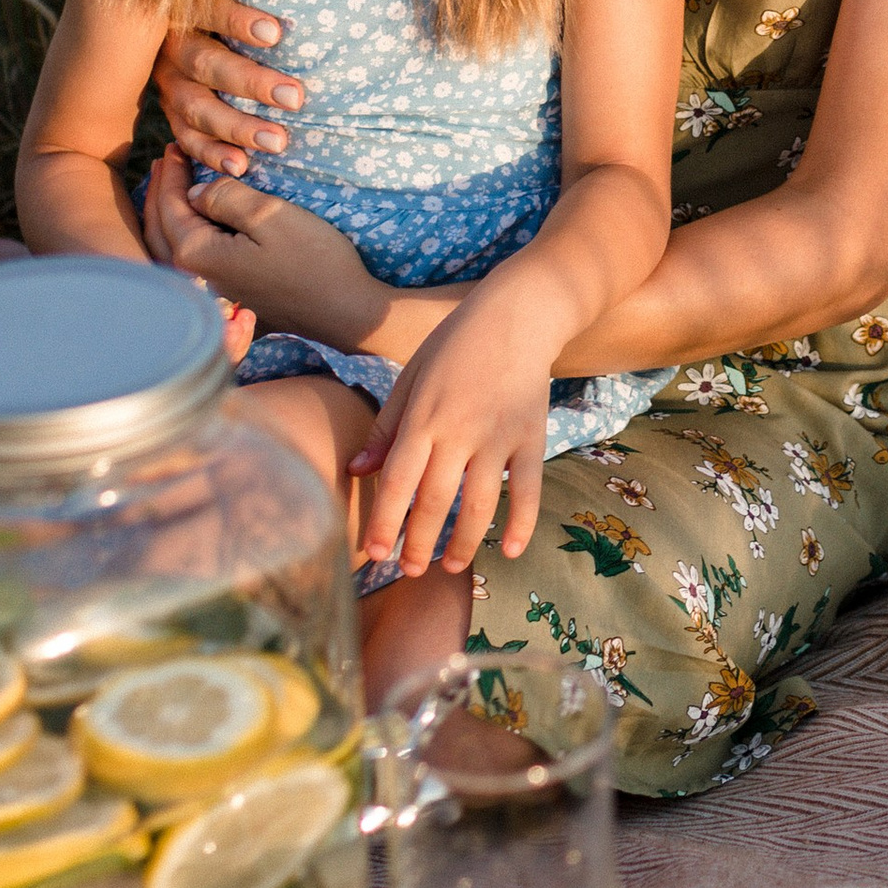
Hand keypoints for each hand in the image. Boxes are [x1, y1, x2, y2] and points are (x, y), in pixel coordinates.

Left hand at [142, 149, 387, 346]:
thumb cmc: (314, 260)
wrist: (346, 312)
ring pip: (175, 245)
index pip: (169, 206)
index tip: (173, 144)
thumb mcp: (269, 215)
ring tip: (175, 185)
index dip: (170, 174)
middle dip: (160, 192)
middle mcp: (196, 276)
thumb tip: (196, 193)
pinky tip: (198, 220)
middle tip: (166, 160)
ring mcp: (213, 289)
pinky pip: (193, 258)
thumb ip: (225, 197)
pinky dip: (185, 233)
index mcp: (198, 254)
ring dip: (169, 213)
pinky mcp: (231, 293)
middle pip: (161, 228)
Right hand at [152, 7, 307, 179]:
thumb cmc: (232, 18)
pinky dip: (212, 154)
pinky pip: (187, 138)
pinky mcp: (171, 114)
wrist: (185, 40)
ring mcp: (168, 85)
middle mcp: (172, 49)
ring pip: (196, 108)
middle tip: (295, 98)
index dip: (238, 22)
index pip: (210, 11)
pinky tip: (240, 166)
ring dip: (237, 127)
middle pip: (205, 64)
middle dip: (251, 83)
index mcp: (186, 12)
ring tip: (277, 141)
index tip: (275, 33)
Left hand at [353, 293, 556, 580]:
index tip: (374, 554)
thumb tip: (357, 471)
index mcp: (424, 418)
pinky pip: (527, 490)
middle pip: (436, 500)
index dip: (385, 521)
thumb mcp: (411, 379)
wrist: (516, 317)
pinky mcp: (531, 438)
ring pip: (479, 504)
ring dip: (462, 543)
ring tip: (448, 567)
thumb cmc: (454, 347)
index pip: (399, 480)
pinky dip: (521, 524)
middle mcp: (460, 431)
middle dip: (419, 543)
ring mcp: (499, 437)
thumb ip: (386, 429)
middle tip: (408, 571)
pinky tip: (507, 552)